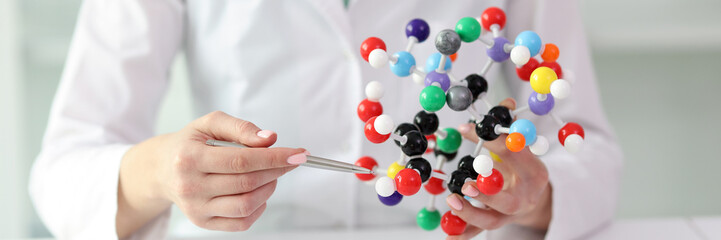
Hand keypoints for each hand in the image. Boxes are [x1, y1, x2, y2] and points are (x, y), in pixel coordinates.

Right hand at [117, 111, 306, 236]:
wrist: (162, 169)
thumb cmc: (190, 143)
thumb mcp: (210, 123)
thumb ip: (241, 128)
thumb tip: (269, 139)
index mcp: (190, 158)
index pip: (242, 160)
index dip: (275, 157)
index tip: (298, 154)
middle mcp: (190, 186)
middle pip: (247, 182)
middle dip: (276, 170)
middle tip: (288, 160)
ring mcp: (196, 209)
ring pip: (246, 204)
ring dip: (269, 188)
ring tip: (271, 174)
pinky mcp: (203, 223)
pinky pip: (241, 222)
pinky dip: (258, 207)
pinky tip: (258, 192)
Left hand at [445, 98, 551, 239]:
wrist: (535, 197)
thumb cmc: (521, 167)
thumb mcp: (519, 147)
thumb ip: (508, 127)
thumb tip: (504, 102)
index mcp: (534, 171)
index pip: (511, 154)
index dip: (489, 140)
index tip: (464, 128)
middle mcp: (525, 196)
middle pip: (506, 199)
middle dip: (486, 193)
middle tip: (465, 184)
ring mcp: (510, 214)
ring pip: (491, 219)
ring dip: (470, 212)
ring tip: (451, 201)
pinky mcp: (497, 224)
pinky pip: (479, 232)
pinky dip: (464, 234)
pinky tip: (448, 236)